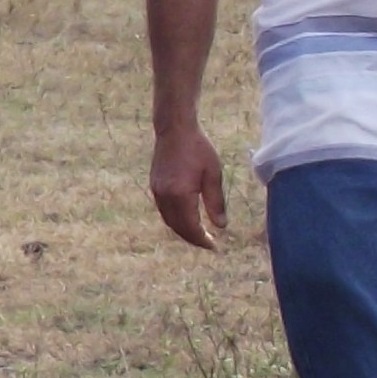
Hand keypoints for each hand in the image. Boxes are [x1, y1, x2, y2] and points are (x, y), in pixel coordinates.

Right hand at [152, 125, 227, 250]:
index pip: (191, 227)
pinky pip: (164, 211)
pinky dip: (176, 220)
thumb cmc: (198, 149)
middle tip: (209, 244)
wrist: (174, 130)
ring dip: (183, 231)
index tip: (215, 247)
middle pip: (178, 228)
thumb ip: (216, 202)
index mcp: (180, 195)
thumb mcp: (213, 175)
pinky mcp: (155, 186)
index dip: (202, 240)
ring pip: (169, 221)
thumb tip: (221, 226)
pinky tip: (187, 218)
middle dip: (193, 239)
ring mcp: (157, 192)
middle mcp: (165, 197)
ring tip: (199, 234)